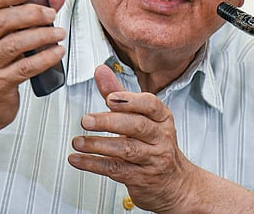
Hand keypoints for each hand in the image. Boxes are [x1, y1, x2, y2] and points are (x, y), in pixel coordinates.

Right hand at [0, 0, 65, 135]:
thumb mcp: (1, 41)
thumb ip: (27, 17)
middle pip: (1, 22)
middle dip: (30, 14)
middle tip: (50, 13)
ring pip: (14, 44)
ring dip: (41, 35)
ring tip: (58, 32)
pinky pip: (25, 68)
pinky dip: (45, 58)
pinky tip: (57, 52)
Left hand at [68, 65, 200, 212]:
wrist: (175, 183)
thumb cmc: (155, 145)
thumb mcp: (142, 118)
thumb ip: (119, 95)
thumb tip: (100, 71)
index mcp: (162, 118)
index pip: (150, 105)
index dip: (130, 100)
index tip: (109, 98)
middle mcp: (161, 137)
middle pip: (137, 126)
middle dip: (109, 122)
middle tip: (86, 120)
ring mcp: (153, 159)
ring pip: (126, 150)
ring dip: (98, 145)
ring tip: (78, 141)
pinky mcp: (141, 178)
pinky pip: (117, 170)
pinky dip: (94, 164)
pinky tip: (78, 159)